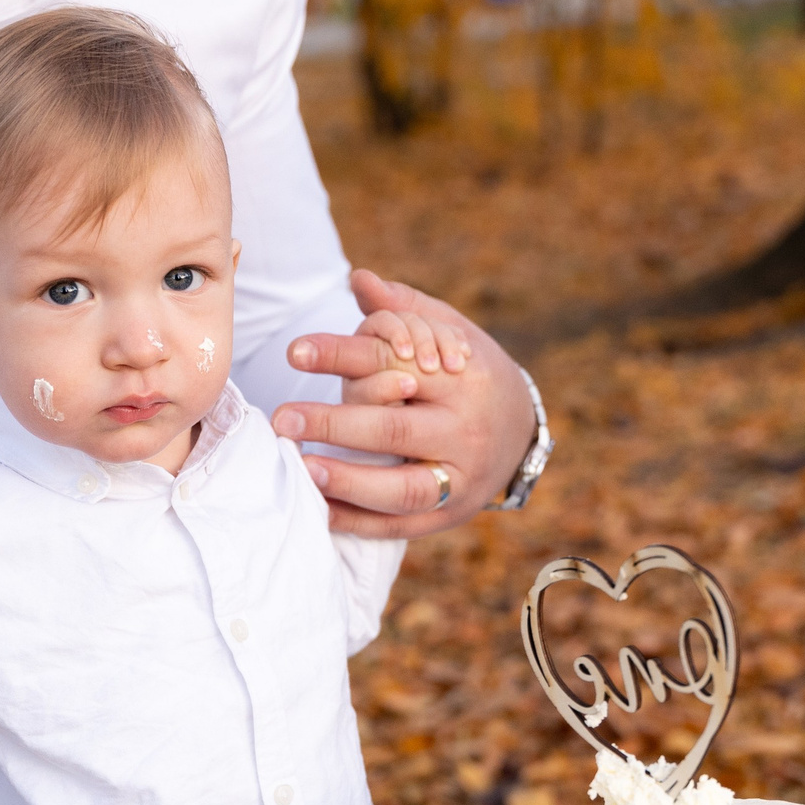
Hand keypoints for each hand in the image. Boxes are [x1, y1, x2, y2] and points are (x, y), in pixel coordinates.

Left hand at [273, 268, 536, 538]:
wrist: (521, 433)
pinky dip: (357, 521)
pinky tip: (320, 507)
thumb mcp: (449, 332)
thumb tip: (359, 279)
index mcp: (463, 379)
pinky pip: (400, 525)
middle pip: (394, 429)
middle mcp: (463, 431)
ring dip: (348, 480)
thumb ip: (403, 309)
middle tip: (283, 418)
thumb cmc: (470, 373)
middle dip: (335, 424)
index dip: (343, 356)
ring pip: (401, 487)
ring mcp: (458, 479)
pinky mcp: (448, 515)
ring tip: (302, 467)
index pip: (395, 364)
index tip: (295, 351)